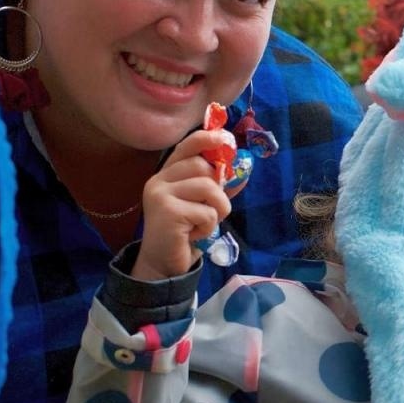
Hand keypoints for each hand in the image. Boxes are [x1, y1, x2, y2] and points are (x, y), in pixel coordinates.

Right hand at [131, 129, 233, 281]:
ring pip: (208, 187)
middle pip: (201, 166)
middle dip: (218, 189)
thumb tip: (244, 171)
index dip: (205, 138)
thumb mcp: (203, 206)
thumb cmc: (185, 233)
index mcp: (167, 175)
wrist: (164, 264)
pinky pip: (206, 211)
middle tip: (213, 209)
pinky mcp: (167, 212)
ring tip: (205, 224)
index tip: (223, 137)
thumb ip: (219, 188)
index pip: (185, 147)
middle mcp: (159, 180)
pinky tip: (195, 235)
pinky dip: (209, 226)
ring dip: (218, 209)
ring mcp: (160, 195)